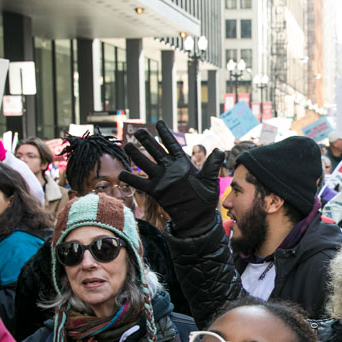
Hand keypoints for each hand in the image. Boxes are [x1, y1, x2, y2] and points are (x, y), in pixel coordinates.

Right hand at [119, 120, 224, 236]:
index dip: (165, 133)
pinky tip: (122, 174)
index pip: (172, 144)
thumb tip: (220, 151)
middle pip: (155, 150)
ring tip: (127, 145)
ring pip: (145, 163)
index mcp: (182, 163)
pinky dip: (131, 179)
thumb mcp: (210, 180)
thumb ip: (211, 166)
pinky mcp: (156, 191)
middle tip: (139, 130)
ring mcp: (161, 179)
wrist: (197, 217)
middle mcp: (169, 169)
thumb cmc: (205, 199)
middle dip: (147, 140)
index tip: (159, 122)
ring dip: (136, 155)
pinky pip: (141, 183)